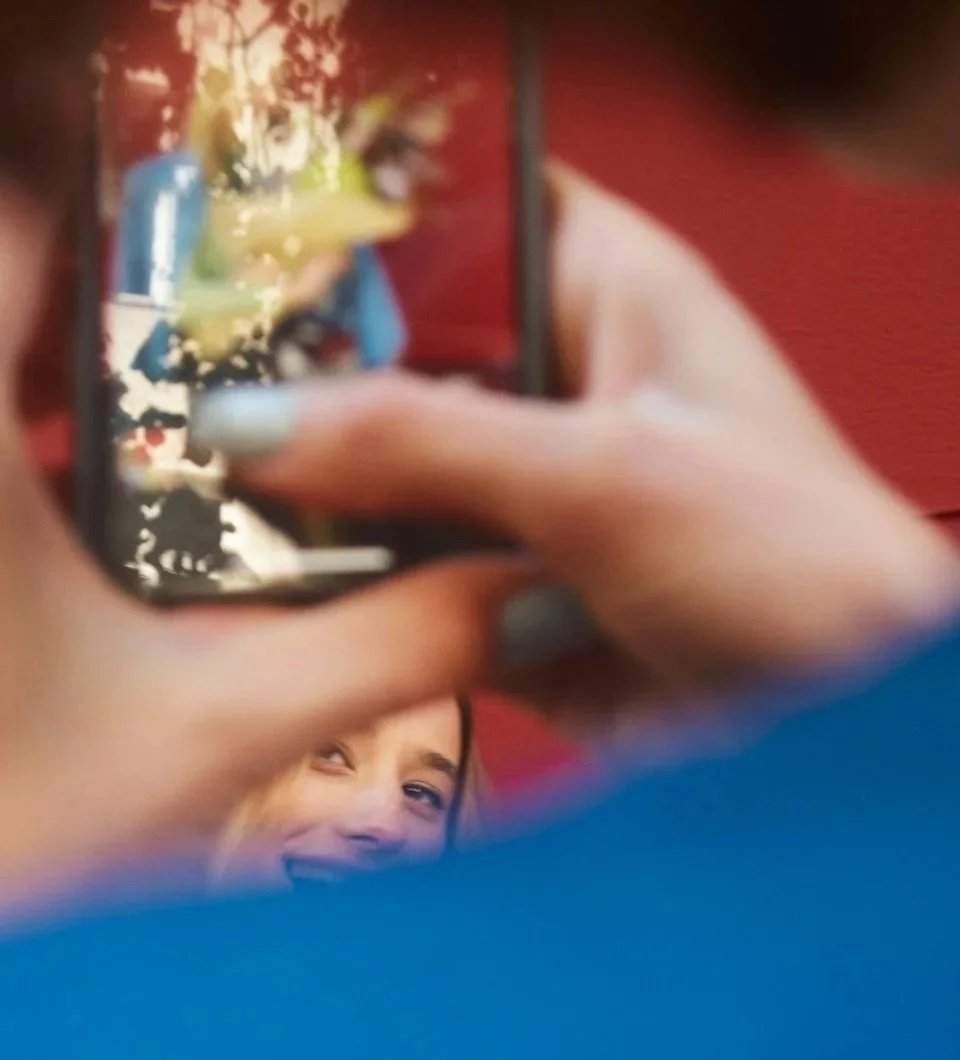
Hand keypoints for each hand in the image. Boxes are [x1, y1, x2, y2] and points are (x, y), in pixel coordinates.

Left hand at [0, 180, 515, 905]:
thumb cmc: (27, 842)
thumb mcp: (228, 732)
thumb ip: (396, 641)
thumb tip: (543, 587)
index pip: (18, 219)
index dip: (121, 191)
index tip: (226, 221)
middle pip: (13, 286)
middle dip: (127, 289)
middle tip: (243, 316)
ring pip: (5, 375)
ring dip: (88, 367)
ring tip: (211, 401)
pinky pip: (2, 463)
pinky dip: (58, 452)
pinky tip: (148, 515)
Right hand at [198, 166, 959, 747]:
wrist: (841, 736)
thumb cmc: (791, 565)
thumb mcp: (601, 475)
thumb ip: (422, 440)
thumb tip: (252, 422)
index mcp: (617, 296)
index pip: (475, 214)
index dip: (369, 227)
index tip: (248, 256)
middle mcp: (572, 391)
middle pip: (413, 360)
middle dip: (317, 389)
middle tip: (194, 405)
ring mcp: (542, 506)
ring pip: (402, 483)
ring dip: (326, 505)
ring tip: (208, 506)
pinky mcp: (521, 607)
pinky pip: (413, 588)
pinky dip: (357, 599)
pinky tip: (273, 600)